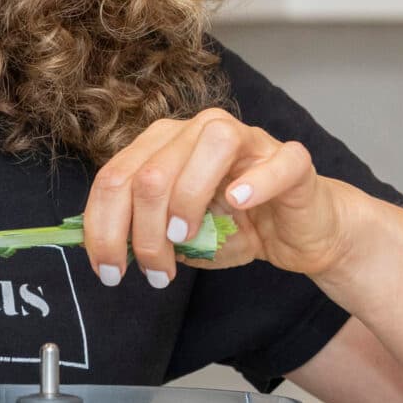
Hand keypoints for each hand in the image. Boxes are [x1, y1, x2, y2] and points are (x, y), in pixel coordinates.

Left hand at [79, 109, 351, 287]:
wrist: (298, 232)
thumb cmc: (236, 228)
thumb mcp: (179, 237)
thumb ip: (144, 232)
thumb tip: (109, 249)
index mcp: (165, 144)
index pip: (116, 176)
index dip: (103, 227)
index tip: (108, 271)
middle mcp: (201, 130)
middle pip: (153, 170)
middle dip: (144, 231)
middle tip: (154, 272)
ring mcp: (250, 139)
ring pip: (210, 146)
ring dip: (188, 198)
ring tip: (184, 237)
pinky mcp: (292, 160)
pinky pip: (276, 162)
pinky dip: (255, 182)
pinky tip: (238, 201)